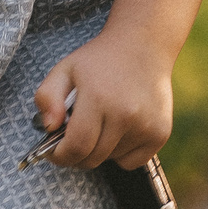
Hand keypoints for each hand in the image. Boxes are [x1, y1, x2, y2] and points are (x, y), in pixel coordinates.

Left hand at [33, 28, 173, 169]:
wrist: (143, 46)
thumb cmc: (99, 60)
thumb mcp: (64, 69)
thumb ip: (47, 97)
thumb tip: (49, 127)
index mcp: (98, 97)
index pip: (77, 146)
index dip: (60, 156)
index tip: (53, 152)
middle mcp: (125, 114)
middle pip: (93, 158)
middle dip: (76, 155)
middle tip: (73, 138)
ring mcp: (146, 126)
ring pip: (111, 159)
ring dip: (100, 150)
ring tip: (102, 122)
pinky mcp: (160, 134)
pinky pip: (131, 162)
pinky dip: (121, 153)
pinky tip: (120, 129)